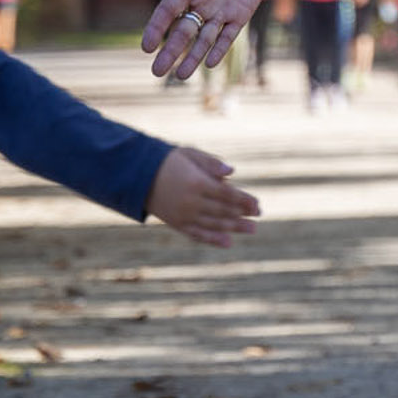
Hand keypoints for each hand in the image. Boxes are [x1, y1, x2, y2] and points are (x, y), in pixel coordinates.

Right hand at [142, 0, 278, 79]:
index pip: (167, 11)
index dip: (156, 28)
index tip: (146, 47)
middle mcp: (200, 3)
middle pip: (182, 32)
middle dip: (170, 52)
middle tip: (156, 72)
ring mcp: (219, 12)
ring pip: (203, 39)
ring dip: (192, 57)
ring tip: (181, 76)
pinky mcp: (238, 15)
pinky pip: (227, 36)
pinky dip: (219, 49)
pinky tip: (211, 64)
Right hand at [146, 147, 260, 247]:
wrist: (139, 176)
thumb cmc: (169, 161)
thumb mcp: (190, 154)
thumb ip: (211, 163)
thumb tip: (232, 173)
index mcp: (196, 183)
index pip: (227, 194)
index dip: (244, 200)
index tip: (257, 205)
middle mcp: (191, 202)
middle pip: (223, 211)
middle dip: (243, 214)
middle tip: (259, 217)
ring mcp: (184, 215)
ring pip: (213, 224)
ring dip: (234, 228)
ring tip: (251, 229)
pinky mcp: (177, 224)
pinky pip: (198, 234)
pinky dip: (213, 239)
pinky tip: (228, 242)